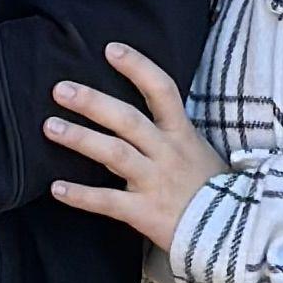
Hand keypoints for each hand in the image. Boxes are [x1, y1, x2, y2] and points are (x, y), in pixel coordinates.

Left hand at [44, 40, 216, 248]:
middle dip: (93, 102)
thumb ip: (171, 132)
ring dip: (80, 139)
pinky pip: (108, 202)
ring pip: (114, 154)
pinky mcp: (145, 212)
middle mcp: (167, 152)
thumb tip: (143, 109)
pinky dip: (81, 195)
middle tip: (60, 89)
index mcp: (181, 133)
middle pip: (128, 120)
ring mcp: (155, 182)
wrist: (233, 233)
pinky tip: (56, 188)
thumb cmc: (211, 189)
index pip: (162, 90)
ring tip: (50, 127)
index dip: (138, 67)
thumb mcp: (198, 150)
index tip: (110, 49)